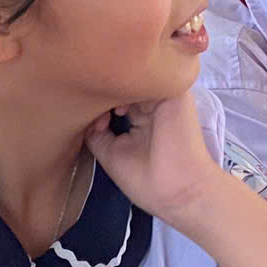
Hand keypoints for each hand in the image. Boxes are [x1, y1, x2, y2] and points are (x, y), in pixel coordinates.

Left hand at [84, 93, 223, 223]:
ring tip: (107, 116)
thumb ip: (96, 133)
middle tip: (91, 112)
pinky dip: (131, 87)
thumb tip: (88, 115)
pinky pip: (151, 75)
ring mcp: (163, 96)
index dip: (97, 105)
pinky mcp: (175, 92)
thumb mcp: (110, 154)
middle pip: (122, 86)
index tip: (90, 123)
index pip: (114, 98)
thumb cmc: (147, 180)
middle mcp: (152, 105)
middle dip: (103, 95)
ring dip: (115, 92)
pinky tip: (121, 109)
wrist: (178, 191)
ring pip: (133, 79)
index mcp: (140, 119)